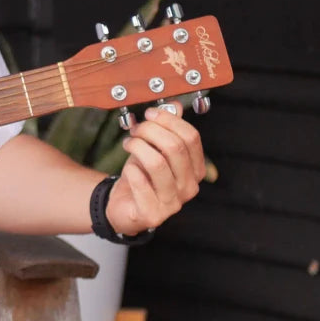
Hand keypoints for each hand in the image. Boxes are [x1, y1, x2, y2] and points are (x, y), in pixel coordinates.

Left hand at [107, 103, 205, 236]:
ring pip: (157, 163)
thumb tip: (174, 106)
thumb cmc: (142, 176)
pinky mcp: (153, 214)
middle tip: (135, 130)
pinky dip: (132, 171)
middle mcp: (189, 187)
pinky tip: (128, 169)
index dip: (168, 120)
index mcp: (195, 169)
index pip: (191, 137)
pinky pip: (141, 184)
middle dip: (150, 131)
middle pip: (174, 147)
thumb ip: (166, 129)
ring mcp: (173, 203)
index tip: (150, 113)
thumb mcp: (153, 149)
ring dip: (138, 147)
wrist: (124, 206)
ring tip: (128, 144)